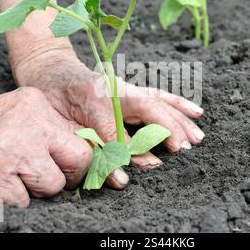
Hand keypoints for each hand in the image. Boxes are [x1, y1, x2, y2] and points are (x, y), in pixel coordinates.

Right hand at [0, 87, 91, 206]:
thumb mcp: (22, 110)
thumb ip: (51, 126)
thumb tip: (83, 150)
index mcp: (39, 106)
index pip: (82, 139)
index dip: (80, 160)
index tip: (71, 168)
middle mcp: (32, 125)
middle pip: (79, 160)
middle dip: (70, 176)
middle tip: (53, 177)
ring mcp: (14, 150)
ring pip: (53, 185)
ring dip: (38, 190)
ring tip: (20, 180)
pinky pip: (24, 201)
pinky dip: (15, 200)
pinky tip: (2, 187)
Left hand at [12, 47, 204, 188]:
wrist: (51, 71)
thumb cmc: (55, 96)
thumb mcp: (67, 125)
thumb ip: (96, 149)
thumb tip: (120, 179)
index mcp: (100, 96)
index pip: (127, 122)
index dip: (143, 141)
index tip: (161, 159)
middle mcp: (119, 90)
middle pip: (152, 108)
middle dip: (171, 129)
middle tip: (185, 150)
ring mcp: (128, 88)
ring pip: (160, 101)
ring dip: (180, 119)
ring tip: (197, 137)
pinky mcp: (133, 90)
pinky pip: (160, 95)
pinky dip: (178, 103)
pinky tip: (195, 112)